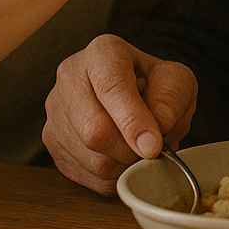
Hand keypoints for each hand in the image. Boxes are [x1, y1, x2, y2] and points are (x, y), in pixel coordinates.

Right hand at [43, 34, 197, 194]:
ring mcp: (55, 111)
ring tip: (136, 146)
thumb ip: (170, 100)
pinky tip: (121, 156)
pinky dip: (112, 176)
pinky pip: (86, 175)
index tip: (153, 146)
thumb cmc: (154, 84)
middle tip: (152, 149)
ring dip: (124, 165)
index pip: (111, 87)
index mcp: (103, 52)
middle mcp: (70, 77)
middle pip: (94, 130)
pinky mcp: (51, 142)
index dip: (133, 121)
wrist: (136, 92)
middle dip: (130, 150)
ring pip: (91, 158)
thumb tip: (153, 136)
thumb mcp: (176, 80)